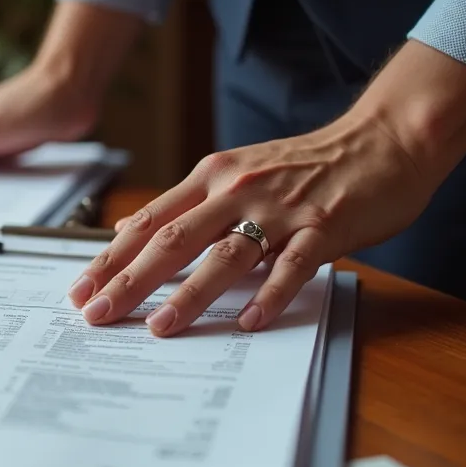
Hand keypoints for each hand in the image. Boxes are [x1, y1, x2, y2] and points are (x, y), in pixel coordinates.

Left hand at [66, 40, 465, 335]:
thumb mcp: (235, 173)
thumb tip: (130, 229)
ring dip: (190, 294)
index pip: (150, 221)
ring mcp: (280, 209)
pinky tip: (248, 320)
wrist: (384, 139)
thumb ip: (187, 204)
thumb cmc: (308, 165)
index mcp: (212, 177)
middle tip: (98, 315)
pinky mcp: (323, 227)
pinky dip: (269, 293)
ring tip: (160, 327)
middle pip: (173, 239)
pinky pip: (291, 266)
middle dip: (131, 280)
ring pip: (225, 255)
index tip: (81, 289)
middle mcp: (238, 190)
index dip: (112, 257)